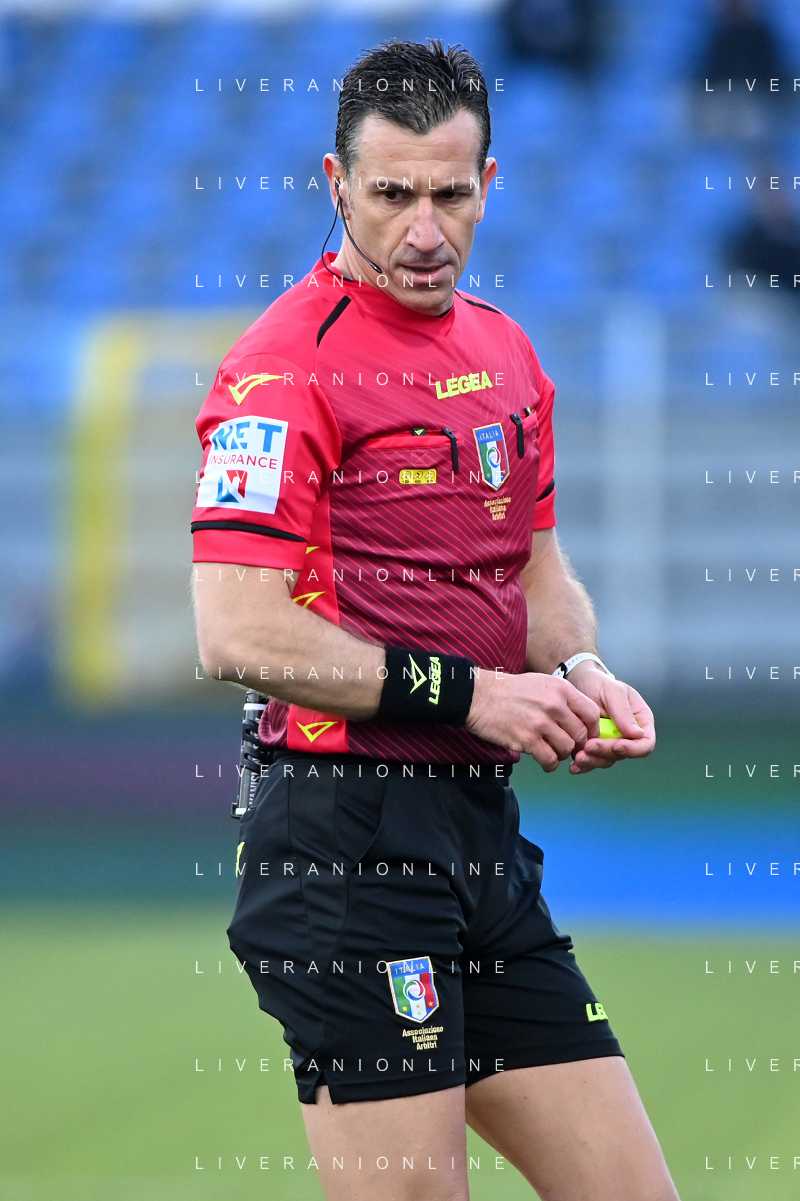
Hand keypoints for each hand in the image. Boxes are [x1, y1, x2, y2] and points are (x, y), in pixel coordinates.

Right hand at [465, 670, 600, 771]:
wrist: (478, 697)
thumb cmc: (508, 691)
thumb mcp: (541, 683)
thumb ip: (562, 698)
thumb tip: (580, 718)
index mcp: (560, 689)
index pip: (591, 713)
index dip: (592, 729)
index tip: (586, 736)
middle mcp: (554, 705)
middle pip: (581, 735)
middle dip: (576, 745)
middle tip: (567, 747)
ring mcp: (541, 723)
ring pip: (567, 749)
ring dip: (561, 754)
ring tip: (551, 750)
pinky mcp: (527, 740)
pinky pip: (550, 759)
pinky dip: (549, 764)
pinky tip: (544, 760)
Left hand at [565, 662, 654, 773]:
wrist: (578, 683)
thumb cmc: (598, 683)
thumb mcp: (612, 691)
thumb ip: (623, 711)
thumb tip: (637, 734)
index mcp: (640, 720)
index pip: (645, 743)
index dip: (633, 749)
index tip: (616, 746)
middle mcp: (628, 735)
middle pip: (624, 754)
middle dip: (606, 753)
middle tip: (588, 747)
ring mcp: (611, 742)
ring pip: (607, 760)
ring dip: (593, 761)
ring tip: (578, 756)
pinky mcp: (595, 747)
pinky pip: (593, 760)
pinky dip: (584, 765)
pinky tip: (574, 766)